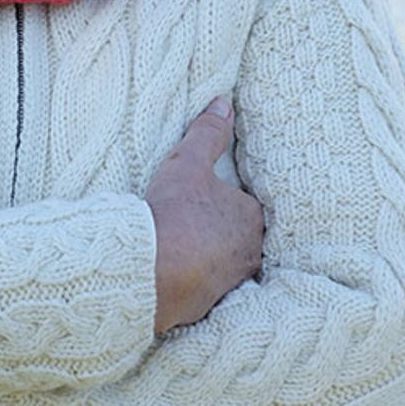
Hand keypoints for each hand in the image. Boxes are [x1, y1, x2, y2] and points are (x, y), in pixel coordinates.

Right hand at [144, 97, 262, 333]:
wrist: (153, 272)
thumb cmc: (176, 214)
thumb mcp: (189, 162)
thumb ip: (208, 132)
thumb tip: (223, 103)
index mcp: (251, 217)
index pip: (248, 203)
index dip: (230, 198)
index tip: (213, 195)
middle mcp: (250, 252)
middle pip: (242, 234)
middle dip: (225, 227)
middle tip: (202, 217)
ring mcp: (231, 280)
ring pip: (228, 260)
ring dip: (213, 252)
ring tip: (189, 241)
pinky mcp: (210, 302)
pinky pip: (209, 283)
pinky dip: (198, 275)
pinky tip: (180, 266)